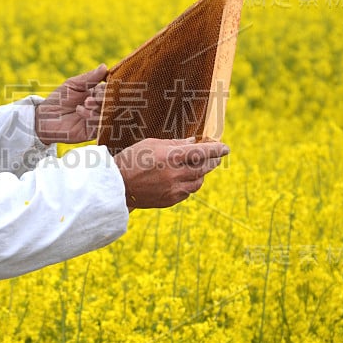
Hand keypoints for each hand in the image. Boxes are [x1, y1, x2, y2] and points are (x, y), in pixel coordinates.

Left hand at [35, 64, 107, 144]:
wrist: (44, 118)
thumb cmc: (58, 99)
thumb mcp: (72, 85)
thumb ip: (89, 78)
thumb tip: (105, 67)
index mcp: (97, 94)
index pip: (110, 90)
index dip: (108, 88)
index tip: (101, 86)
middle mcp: (99, 107)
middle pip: (112, 103)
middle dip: (104, 98)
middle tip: (91, 97)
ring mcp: (97, 120)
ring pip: (108, 114)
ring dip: (98, 108)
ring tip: (85, 103)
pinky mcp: (92, 132)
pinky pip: (100, 126)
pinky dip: (93, 118)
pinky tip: (81, 112)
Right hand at [114, 138, 228, 208]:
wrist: (117, 185)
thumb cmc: (132, 159)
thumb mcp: (151, 144)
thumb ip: (175, 143)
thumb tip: (193, 142)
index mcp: (172, 156)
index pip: (202, 152)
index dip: (216, 150)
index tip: (226, 148)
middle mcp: (176, 174)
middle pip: (203, 168)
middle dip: (211, 162)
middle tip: (215, 158)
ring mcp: (174, 189)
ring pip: (198, 182)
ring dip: (201, 175)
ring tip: (199, 169)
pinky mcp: (170, 200)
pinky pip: (187, 192)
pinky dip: (190, 185)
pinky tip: (185, 180)